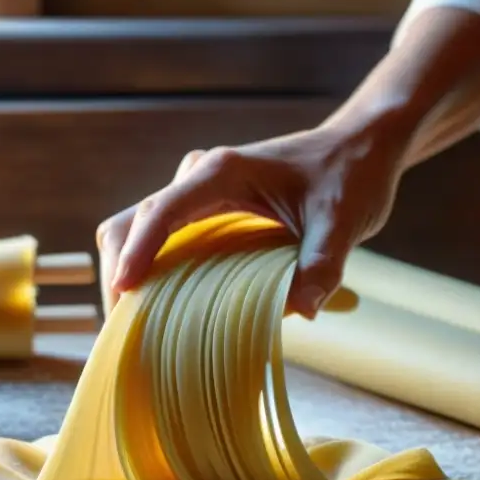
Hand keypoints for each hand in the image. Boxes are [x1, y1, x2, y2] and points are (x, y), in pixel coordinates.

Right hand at [95, 123, 407, 319]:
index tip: (124, 290)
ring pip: (137, 230)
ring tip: (137, 328)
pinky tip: (164, 312)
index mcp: (223, 173)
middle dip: (120, 272)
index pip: (162, 210)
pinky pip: (160, 241)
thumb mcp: (344, 221)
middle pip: (132, 221)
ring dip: (130, 274)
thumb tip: (301, 310)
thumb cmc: (351, 176)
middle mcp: (200, 180)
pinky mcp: (204, 213)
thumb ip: (323, 263)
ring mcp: (197, 196)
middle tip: (127, 330)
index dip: (137, 251)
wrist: (359, 149)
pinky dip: (151, 273)